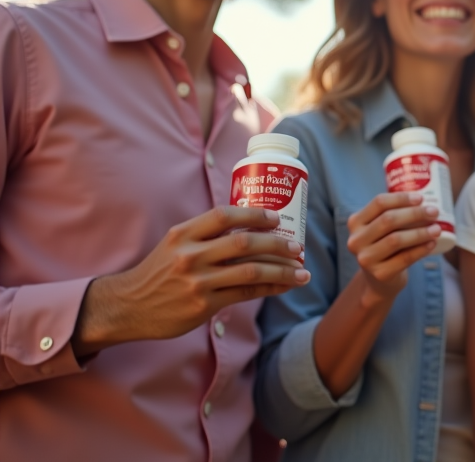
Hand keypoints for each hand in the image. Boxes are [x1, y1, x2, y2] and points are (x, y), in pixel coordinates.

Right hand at [73, 207, 310, 354]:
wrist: (126, 306)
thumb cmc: (158, 272)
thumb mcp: (174, 244)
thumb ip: (205, 234)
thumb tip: (250, 226)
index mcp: (183, 234)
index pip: (224, 215)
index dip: (254, 214)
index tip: (276, 218)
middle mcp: (190, 255)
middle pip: (244, 243)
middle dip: (277, 244)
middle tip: (297, 246)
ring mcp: (197, 281)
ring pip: (251, 271)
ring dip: (282, 270)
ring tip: (302, 271)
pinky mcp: (203, 305)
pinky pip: (246, 293)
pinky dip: (270, 288)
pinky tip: (285, 286)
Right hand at [346, 192, 440, 302]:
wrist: (380, 280)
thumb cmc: (385, 245)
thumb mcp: (381, 228)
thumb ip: (394, 213)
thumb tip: (427, 198)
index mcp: (356, 222)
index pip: (379, 203)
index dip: (401, 198)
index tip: (421, 198)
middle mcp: (356, 240)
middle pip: (388, 220)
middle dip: (415, 214)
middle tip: (434, 212)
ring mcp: (366, 259)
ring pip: (396, 240)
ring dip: (420, 232)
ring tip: (437, 229)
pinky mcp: (379, 274)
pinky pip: (404, 259)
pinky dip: (421, 250)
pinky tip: (432, 244)